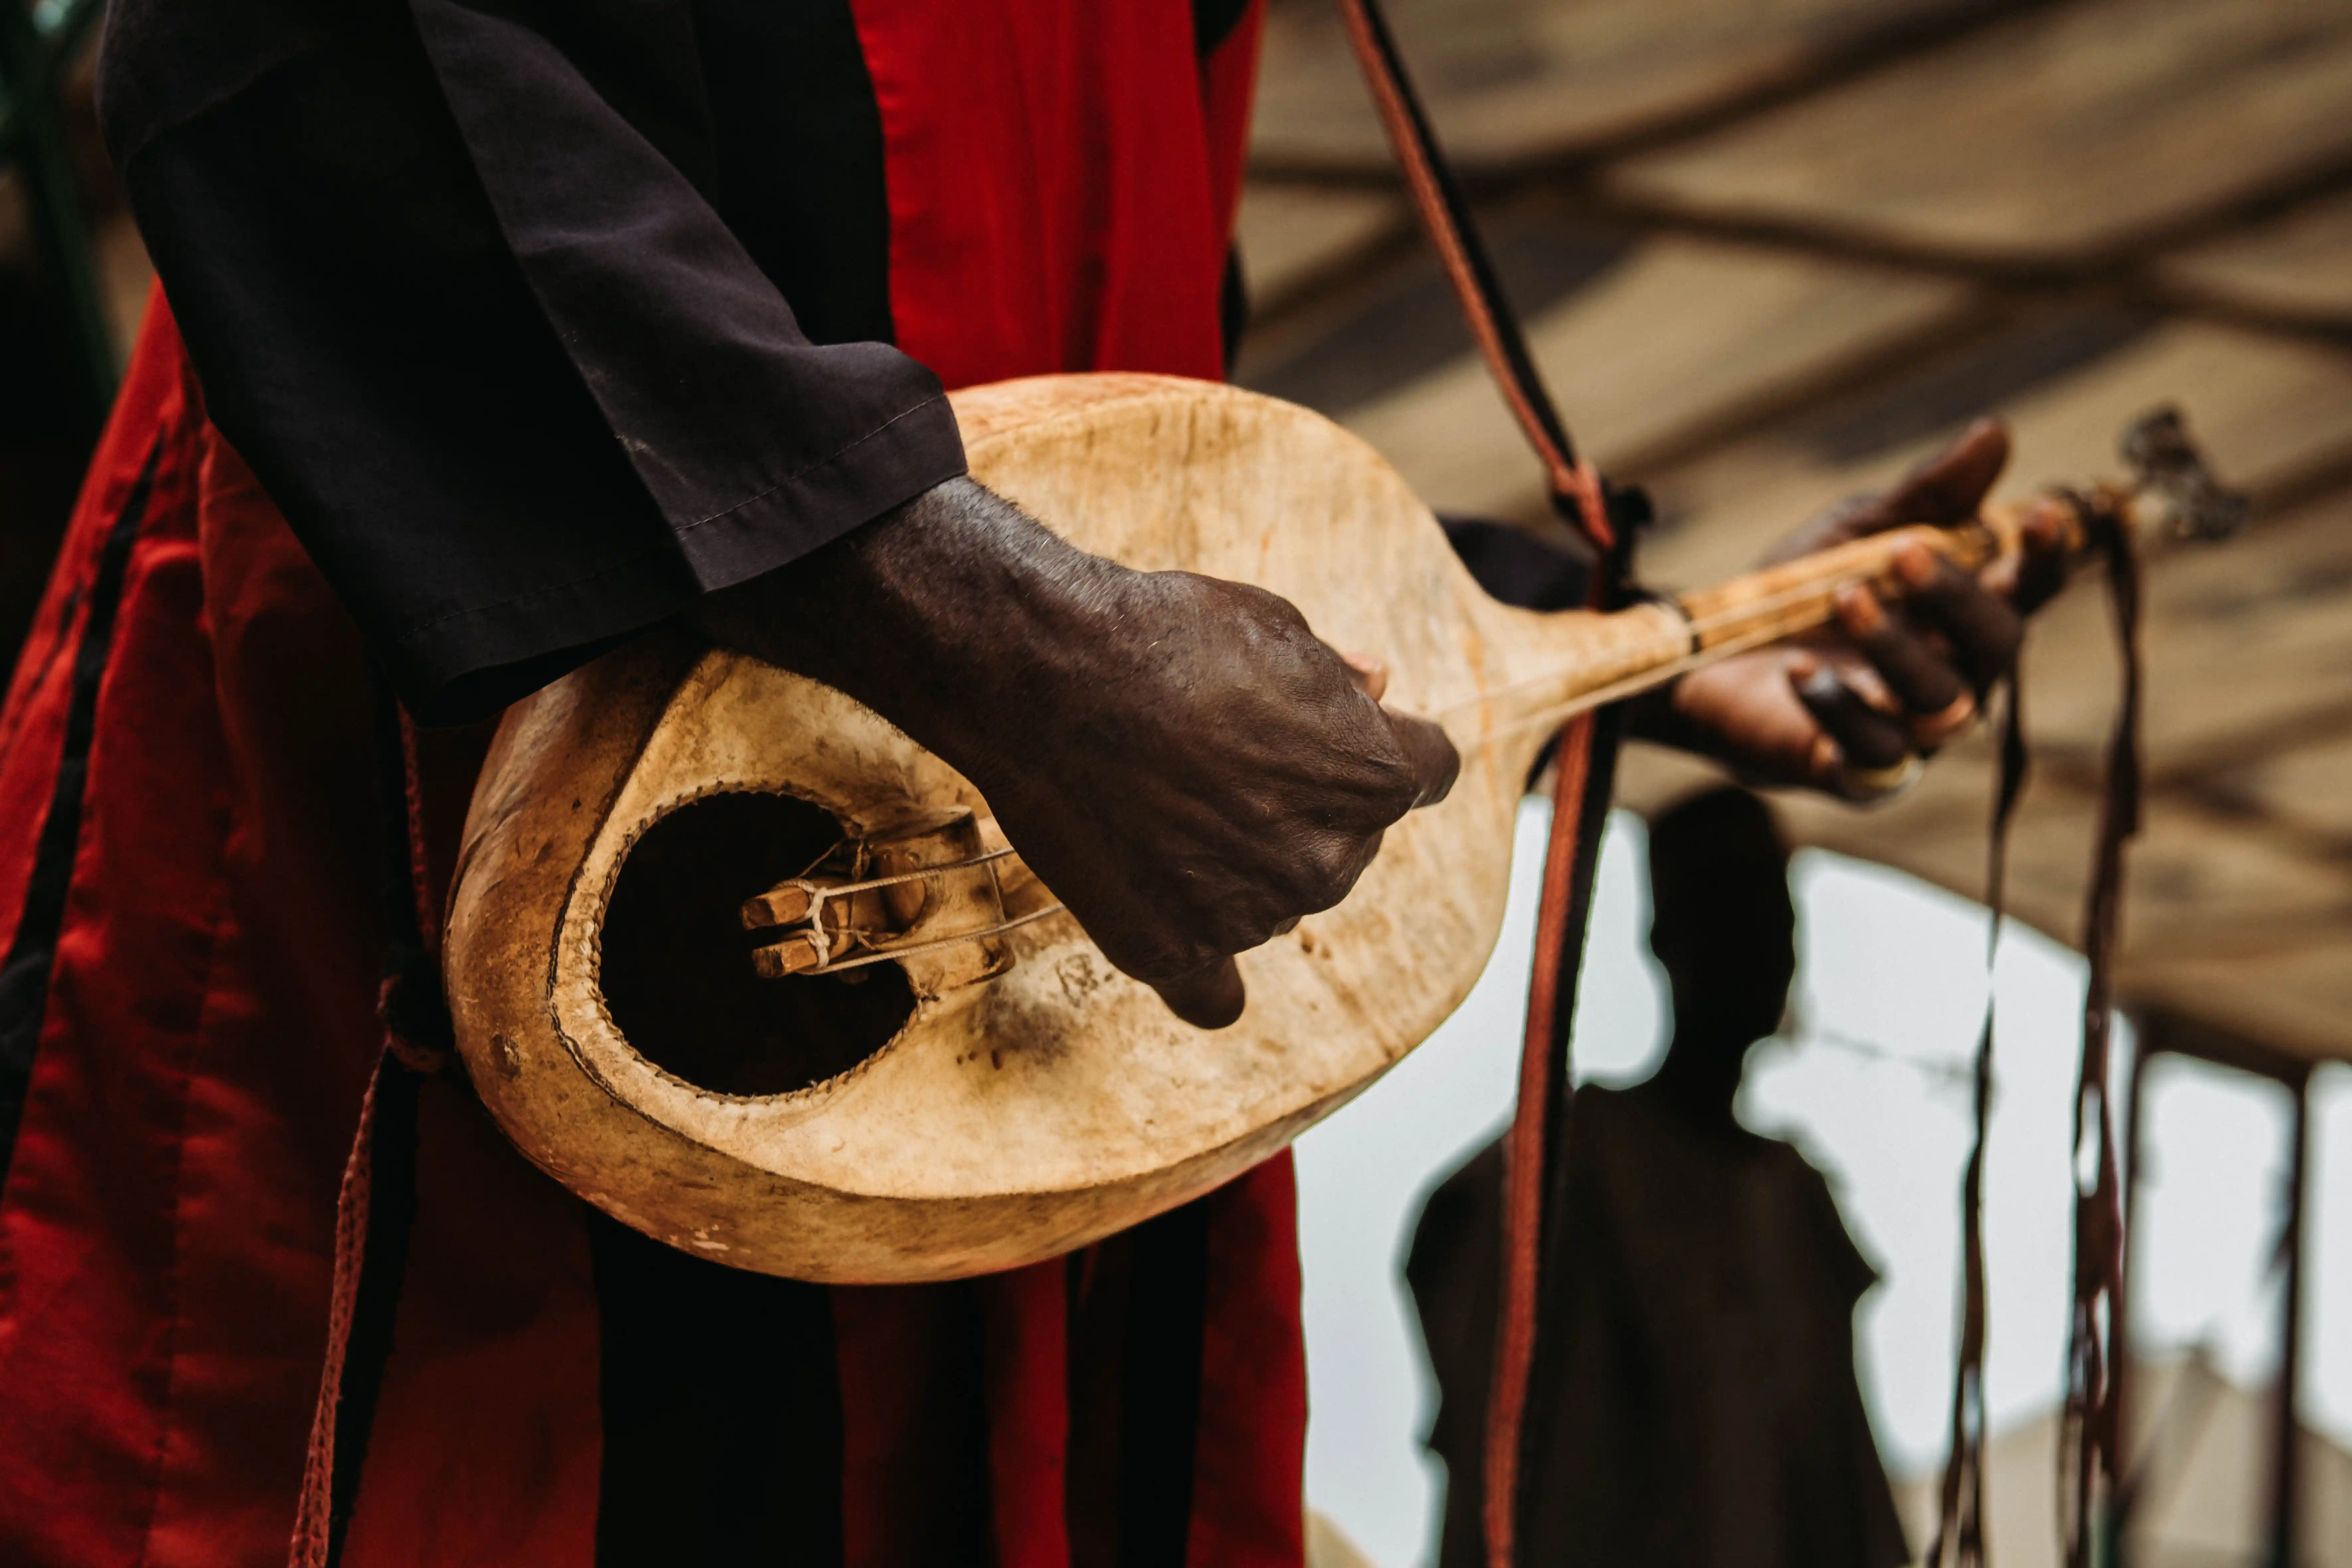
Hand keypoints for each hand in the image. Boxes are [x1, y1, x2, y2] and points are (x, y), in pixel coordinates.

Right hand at [693, 477, 1458, 1027]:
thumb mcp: (1276, 628)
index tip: (1331, 731)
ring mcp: (1254, 914)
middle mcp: (1330, 859)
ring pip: (1281, 900)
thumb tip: (1375, 686)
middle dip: (1304, 802)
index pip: (1427, 772)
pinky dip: (1207, 972)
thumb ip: (1335, 678)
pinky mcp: (1176, 950)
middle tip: (1221, 755)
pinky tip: (1192, 941)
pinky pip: (1214, 997)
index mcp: (1376, 776)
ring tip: (1168, 799)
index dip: (1380, 742)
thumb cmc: (1163, 636)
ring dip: (1246, 864)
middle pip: (1348, 841)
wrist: (1048, 675)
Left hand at [1630, 419, 2067, 798]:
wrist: (1710, 662)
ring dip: (1896, 645)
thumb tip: (1996, 431)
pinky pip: (1871, 750)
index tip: (2036, 514)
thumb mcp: (1856, 533)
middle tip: (1906, 551)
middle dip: (1958, 596)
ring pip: (1940, 700)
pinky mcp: (1859, 774)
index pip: (2030, 590)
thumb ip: (1926, 496)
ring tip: (1844, 597)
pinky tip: (1801, 668)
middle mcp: (1956, 678)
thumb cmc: (1800, 596)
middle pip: (1997, 644)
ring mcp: (1913, 732)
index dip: (2046, 556)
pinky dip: (1836, 705)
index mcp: (1963, 617)